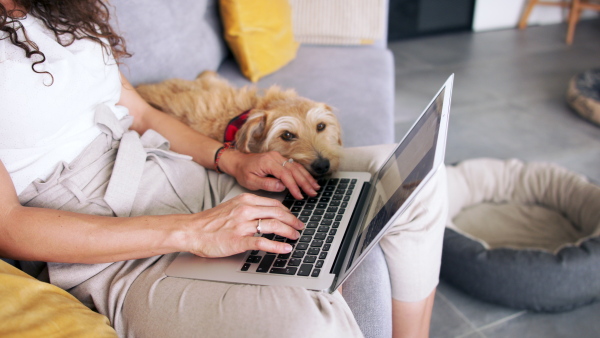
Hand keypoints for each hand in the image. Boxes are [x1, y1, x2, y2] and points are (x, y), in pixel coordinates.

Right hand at [185, 193, 304, 257]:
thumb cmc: (210, 222)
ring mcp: (242, 225)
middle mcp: (245, 210)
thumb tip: (266, 213)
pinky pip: (262, 242)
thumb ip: (248, 208)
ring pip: (272, 225)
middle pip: (277, 213)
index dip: (287, 212)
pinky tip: (285, 249)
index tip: (293, 218)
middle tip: (300, 227)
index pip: (273, 204)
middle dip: (292, 221)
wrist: (191, 230)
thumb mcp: (231, 207)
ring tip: (295, 236)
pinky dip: (277, 246)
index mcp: (245, 200)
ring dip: (288, 231)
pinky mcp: (238, 240)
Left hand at [220, 150, 319, 199]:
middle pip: (294, 170)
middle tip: (313, 193)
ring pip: (297, 167)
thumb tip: (282, 186)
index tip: (300, 196)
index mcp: (268, 162)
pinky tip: (309, 180)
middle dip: (305, 182)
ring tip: (315, 188)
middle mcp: (275, 157)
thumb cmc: (243, 172)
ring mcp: (279, 157)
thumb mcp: (251, 181)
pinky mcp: (280, 159)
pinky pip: (294, 166)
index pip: (285, 175)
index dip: (294, 186)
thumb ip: (266, 184)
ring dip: (307, 178)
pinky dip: (303, 173)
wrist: (238, 161)